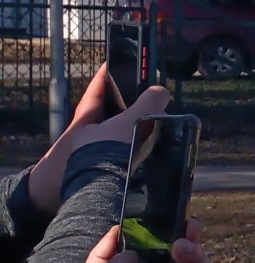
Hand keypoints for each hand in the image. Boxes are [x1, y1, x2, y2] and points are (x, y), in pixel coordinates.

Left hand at [28, 73, 170, 216]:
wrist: (85, 198)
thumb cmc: (99, 155)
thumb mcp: (126, 124)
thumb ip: (146, 106)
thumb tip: (161, 92)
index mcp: (86, 121)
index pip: (95, 92)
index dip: (103, 78)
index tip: (109, 65)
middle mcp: (87, 138)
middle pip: (106, 117)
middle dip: (123, 109)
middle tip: (144, 102)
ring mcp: (93, 158)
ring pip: (115, 139)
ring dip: (134, 134)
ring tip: (156, 131)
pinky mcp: (102, 177)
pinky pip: (123, 160)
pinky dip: (136, 156)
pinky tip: (151, 158)